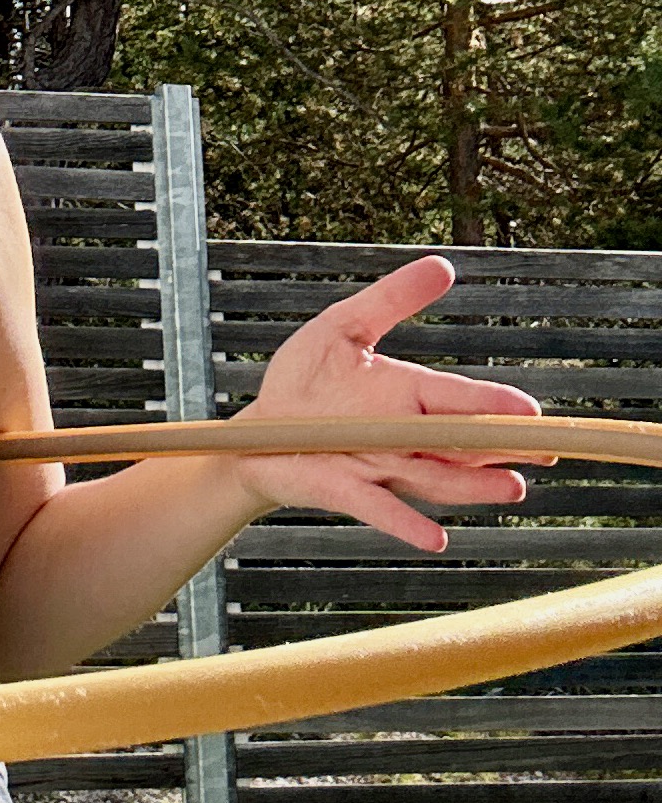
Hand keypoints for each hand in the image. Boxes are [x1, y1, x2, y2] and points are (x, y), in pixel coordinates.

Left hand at [231, 254, 551, 552]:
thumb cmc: (304, 380)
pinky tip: (435, 538)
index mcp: (408, 395)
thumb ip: (390, 300)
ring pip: (434, 480)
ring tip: (512, 489)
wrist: (257, 428)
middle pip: (461, 444)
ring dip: (471, 487)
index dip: (495, 405)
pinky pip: (380, 509)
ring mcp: (380, 467)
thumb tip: (443, 265)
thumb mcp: (343, 328)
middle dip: (502, 450)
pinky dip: (406, 522)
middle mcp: (404, 436)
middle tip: (545, 454)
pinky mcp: (347, 490)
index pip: (461, 399)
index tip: (531, 411)